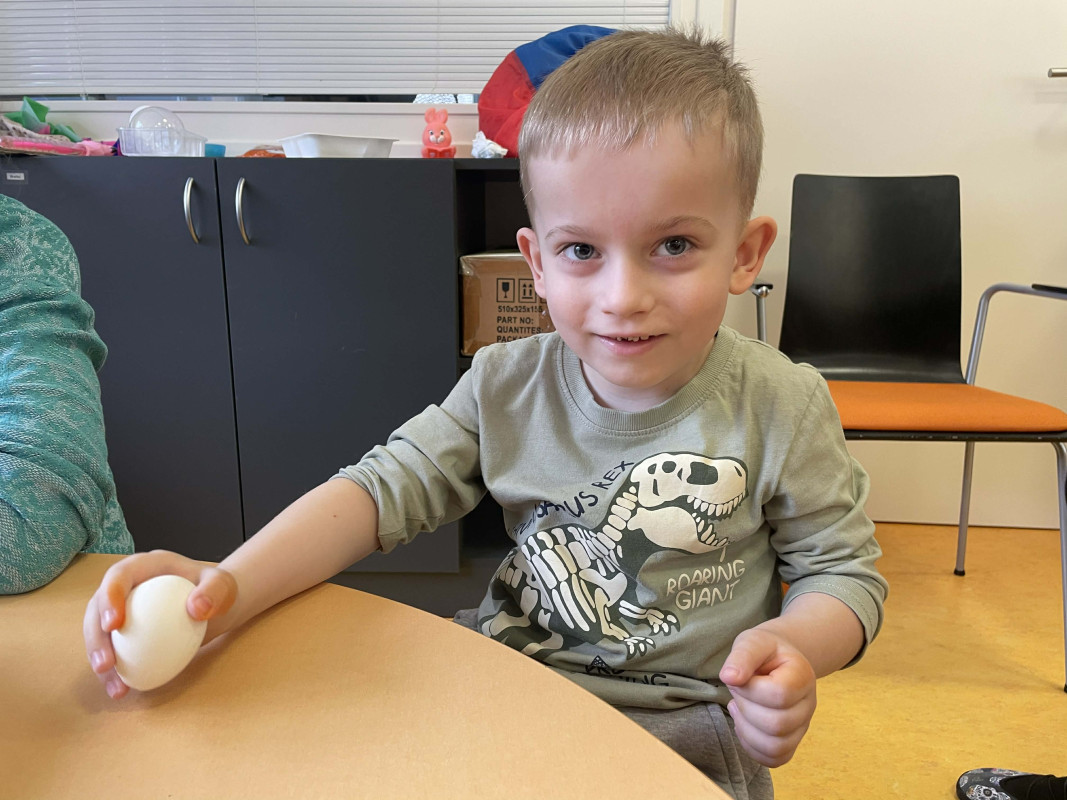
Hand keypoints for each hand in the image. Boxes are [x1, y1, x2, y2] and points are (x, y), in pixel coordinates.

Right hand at [83, 550, 236, 698]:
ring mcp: (122, 609)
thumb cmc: (215, 591)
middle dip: (96, 637)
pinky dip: (113, 672)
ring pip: (98, 632)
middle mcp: (127, 586)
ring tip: (115, 685)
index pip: (119, 575)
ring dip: (99, 660)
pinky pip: (112, 650)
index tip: (114, 625)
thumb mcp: (223, 585)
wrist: (214, 606)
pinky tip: (121, 690)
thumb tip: (196, 609)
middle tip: (106, 663)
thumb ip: (215, 590)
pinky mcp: (124, 632)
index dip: (110, 597)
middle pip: (97, 607)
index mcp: (145, 566)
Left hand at [718, 627, 817, 766]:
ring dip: (746, 728)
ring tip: (738, 707)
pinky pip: (774, 758)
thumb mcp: (751, 642)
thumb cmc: (763, 651)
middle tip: (738, 691)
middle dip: (745, 707)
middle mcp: (808, 704)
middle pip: (777, 724)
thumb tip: (729, 677)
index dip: (751, 689)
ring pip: (775, 747)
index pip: (779, 695)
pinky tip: (743, 723)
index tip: (740, 677)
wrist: (776, 660)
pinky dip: (751, 746)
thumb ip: (741, 656)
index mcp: (803, 675)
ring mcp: (802, 726)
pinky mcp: (791, 741)